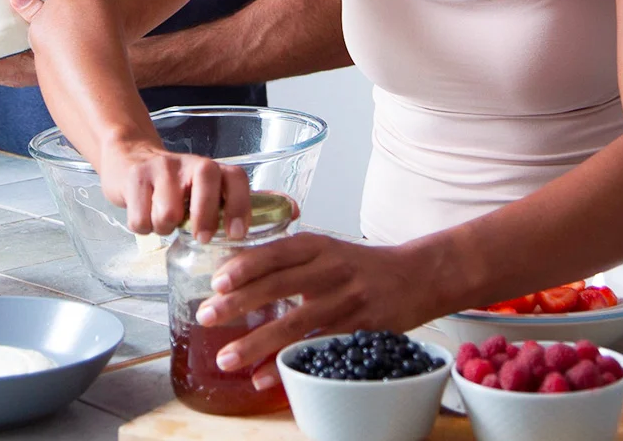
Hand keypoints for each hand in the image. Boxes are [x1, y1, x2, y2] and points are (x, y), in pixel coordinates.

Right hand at [99, 141, 251, 242]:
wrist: (130, 157)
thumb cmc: (170, 184)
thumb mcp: (196, 189)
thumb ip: (215, 207)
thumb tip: (233, 238)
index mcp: (210, 168)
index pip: (234, 178)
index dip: (239, 206)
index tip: (235, 233)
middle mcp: (188, 163)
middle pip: (205, 191)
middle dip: (204, 221)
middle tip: (200, 238)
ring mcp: (160, 168)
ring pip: (168, 214)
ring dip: (165, 228)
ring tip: (162, 221)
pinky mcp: (135, 177)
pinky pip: (141, 220)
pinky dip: (143, 227)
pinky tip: (144, 215)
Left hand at [195, 234, 427, 389]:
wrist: (416, 276)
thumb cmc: (360, 266)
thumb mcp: (325, 249)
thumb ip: (286, 260)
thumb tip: (233, 277)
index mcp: (318, 245)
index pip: (276, 252)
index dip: (245, 266)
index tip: (216, 281)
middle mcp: (331, 269)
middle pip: (279, 286)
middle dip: (238, 304)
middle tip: (206, 316)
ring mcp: (346, 300)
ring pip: (295, 323)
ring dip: (256, 343)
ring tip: (226, 358)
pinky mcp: (359, 329)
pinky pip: (316, 348)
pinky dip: (288, 364)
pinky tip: (264, 376)